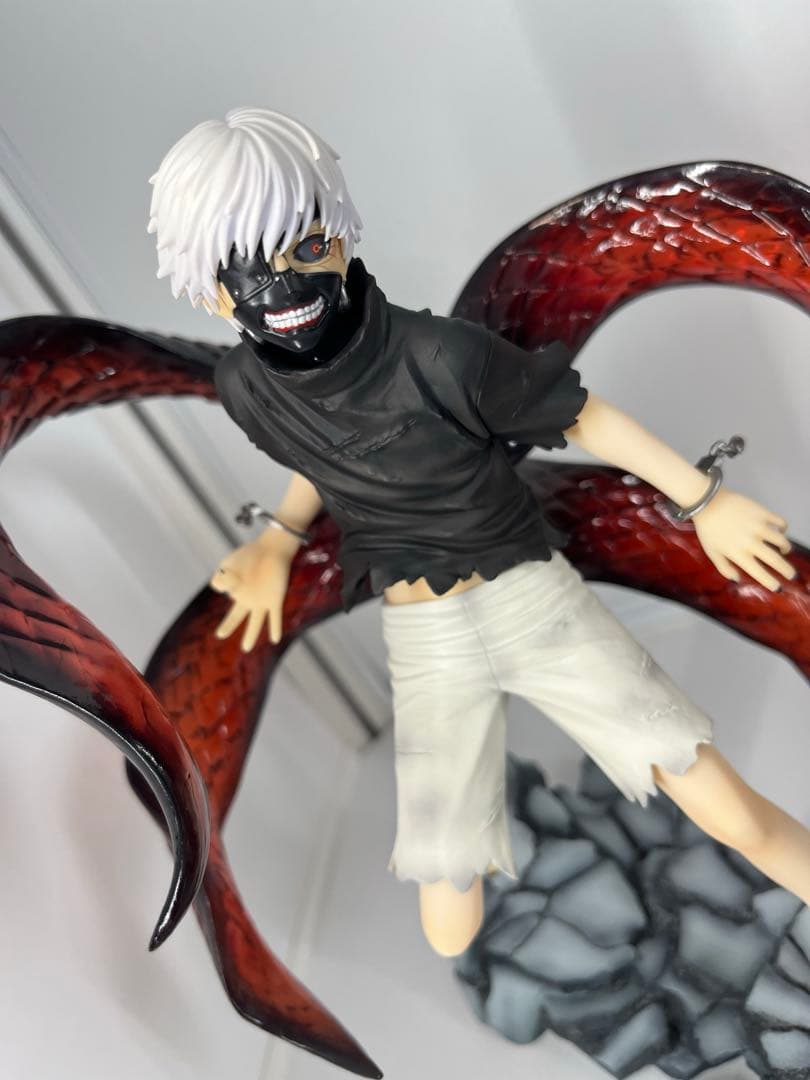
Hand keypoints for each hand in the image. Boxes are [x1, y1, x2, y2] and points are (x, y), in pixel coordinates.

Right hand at [209, 534, 294, 650]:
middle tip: (220, 634)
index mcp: (237, 592)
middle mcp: (249, 599)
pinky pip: (275, 616)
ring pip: (256, 622)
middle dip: (228, 626)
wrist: (273, 550)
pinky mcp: (275, 600)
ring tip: (246, 648)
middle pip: (237, 616)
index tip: (232, 572)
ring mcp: (262, 601)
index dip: (226, 581)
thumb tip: (223, 591)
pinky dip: (275, 627)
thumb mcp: (229, 563)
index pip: (226, 596)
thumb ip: (221, 578)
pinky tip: (275, 639)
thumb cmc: (251, 555)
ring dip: (251, 635)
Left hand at [692, 487, 795, 591]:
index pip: (760, 573)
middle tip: (792, 575)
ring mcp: (758, 527)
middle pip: (776, 560)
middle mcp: (751, 542)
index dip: (771, 583)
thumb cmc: (708, 529)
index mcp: (738, 554)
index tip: (778, 588)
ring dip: (786, 548)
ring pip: (782, 541)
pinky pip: (781, 522)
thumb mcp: (711, 552)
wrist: (707, 502)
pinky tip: (779, 531)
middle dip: (787, 571)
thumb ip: (724, 568)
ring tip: (784, 550)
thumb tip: (737, 579)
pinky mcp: (762, 513)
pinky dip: (784, 528)